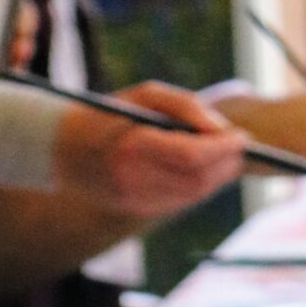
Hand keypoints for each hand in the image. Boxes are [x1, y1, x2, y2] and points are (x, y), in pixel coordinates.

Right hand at [50, 82, 244, 219]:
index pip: (192, 156)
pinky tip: (206, 170)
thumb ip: (186, 107)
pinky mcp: (139, 211)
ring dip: (218, 178)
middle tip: (242, 147)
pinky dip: (201, 187)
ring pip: (194, 196)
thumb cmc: (109, 113)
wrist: (63, 149)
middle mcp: (135, 180)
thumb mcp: (144, 94)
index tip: (242, 138)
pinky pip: (181, 202)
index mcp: (133, 147)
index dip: (222, 149)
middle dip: (226, 165)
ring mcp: (137, 201)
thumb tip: (223, 131)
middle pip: (198, 181)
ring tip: (229, 156)